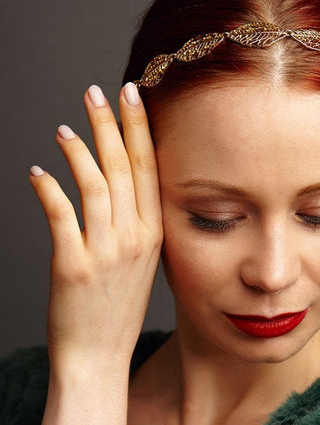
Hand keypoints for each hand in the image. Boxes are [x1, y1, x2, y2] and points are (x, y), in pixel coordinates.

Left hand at [30, 83, 161, 370]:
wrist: (100, 354)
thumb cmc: (119, 305)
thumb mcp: (143, 260)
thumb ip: (137, 221)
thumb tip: (120, 183)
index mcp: (154, 232)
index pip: (148, 169)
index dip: (139, 129)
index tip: (132, 97)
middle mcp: (135, 237)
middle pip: (122, 168)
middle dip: (111, 125)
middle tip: (97, 93)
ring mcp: (106, 251)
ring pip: (95, 185)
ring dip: (79, 151)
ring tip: (64, 130)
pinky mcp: (74, 265)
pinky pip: (61, 216)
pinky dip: (48, 189)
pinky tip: (37, 172)